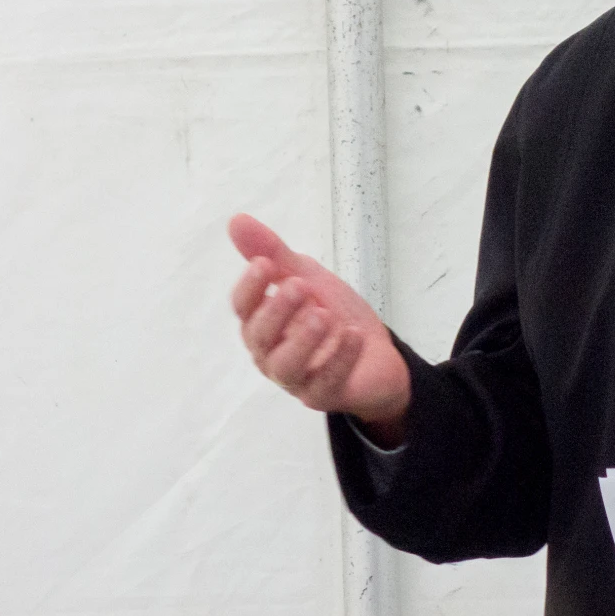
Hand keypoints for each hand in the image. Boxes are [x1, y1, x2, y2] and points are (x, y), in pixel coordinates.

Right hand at [227, 213, 410, 442]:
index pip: (243, 308)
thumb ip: (274, 253)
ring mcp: (296, 378)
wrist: (377, 351)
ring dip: (302, 340)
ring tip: (323, 315)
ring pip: (285, 367)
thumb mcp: (308, 276)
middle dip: (276, 311)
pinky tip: (352, 335)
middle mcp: (271, 353)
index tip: (265, 264)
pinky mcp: (324, 395)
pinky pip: (325, 383)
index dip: (249, 287)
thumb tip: (236, 220)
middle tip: (299, 287)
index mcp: (263, 322)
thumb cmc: (334, 313)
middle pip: (259, 338)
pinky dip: (339, 358)